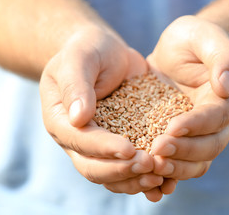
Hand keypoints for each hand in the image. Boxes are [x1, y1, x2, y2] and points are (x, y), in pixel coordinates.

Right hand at [40, 27, 163, 200]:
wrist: (104, 52)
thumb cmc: (88, 50)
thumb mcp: (79, 58)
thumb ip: (76, 85)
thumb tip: (78, 118)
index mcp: (62, 120)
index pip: (80, 141)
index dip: (104, 148)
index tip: (128, 149)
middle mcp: (78, 139)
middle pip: (94, 167)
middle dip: (121, 170)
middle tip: (149, 165)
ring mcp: (99, 144)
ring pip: (111, 174)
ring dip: (134, 179)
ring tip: (160, 177)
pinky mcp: (119, 142)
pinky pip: (128, 167)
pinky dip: (143, 176)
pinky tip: (166, 179)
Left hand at [146, 15, 228, 190]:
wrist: (181, 52)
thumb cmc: (194, 40)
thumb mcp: (206, 36)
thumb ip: (223, 56)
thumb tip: (225, 86)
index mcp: (227, 98)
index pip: (215, 117)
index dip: (196, 125)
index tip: (172, 129)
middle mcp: (218, 122)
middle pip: (209, 146)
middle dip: (184, 151)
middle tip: (156, 151)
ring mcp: (201, 134)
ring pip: (197, 162)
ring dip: (176, 168)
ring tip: (151, 166)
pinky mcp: (183, 139)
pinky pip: (180, 163)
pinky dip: (168, 173)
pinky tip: (149, 177)